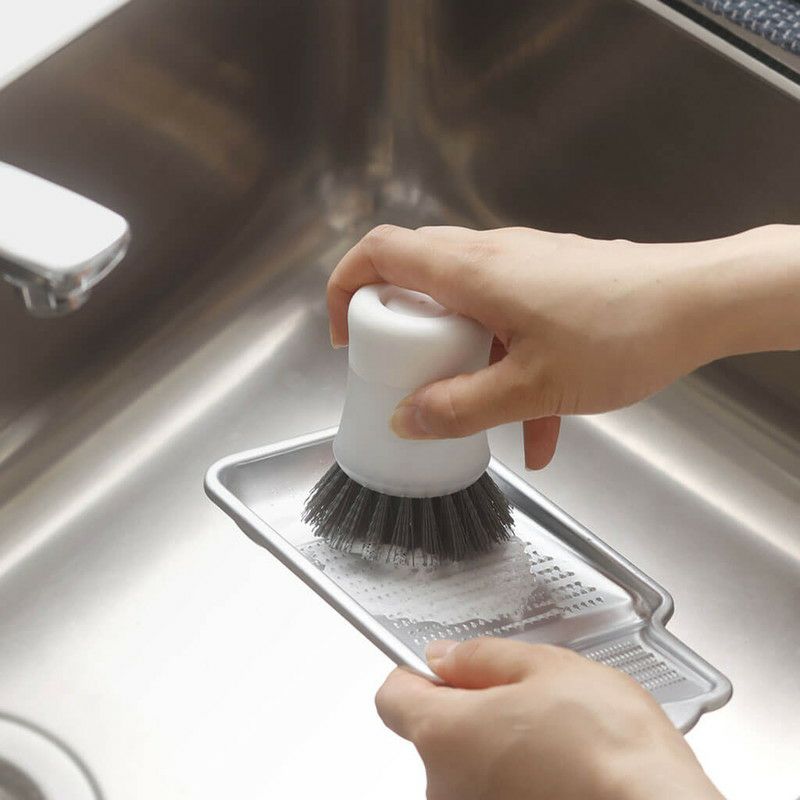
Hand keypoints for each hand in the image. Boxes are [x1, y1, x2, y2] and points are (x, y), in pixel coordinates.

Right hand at [328, 223, 799, 467]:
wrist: (701, 303)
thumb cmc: (620, 332)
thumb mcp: (530, 387)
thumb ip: (461, 407)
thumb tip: (407, 419)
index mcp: (472, 270)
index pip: (381, 253)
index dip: (346, 288)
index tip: (347, 336)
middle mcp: (493, 255)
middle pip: (419, 279)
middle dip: (404, 333)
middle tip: (405, 375)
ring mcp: (526, 265)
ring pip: (469, 308)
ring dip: (463, 360)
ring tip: (478, 416)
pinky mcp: (553, 281)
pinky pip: (510, 320)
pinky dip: (508, 366)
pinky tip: (537, 427)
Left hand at [375, 638, 723, 799]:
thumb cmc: (609, 748)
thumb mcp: (545, 668)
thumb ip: (482, 658)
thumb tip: (447, 656)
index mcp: (444, 734)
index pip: (392, 696)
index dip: (416, 673)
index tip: (445, 666)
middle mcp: (445, 788)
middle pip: (433, 733)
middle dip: (469, 709)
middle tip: (524, 695)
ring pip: (468, 768)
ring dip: (497, 747)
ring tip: (554, 736)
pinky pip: (494, 794)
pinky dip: (516, 781)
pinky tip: (561, 771)